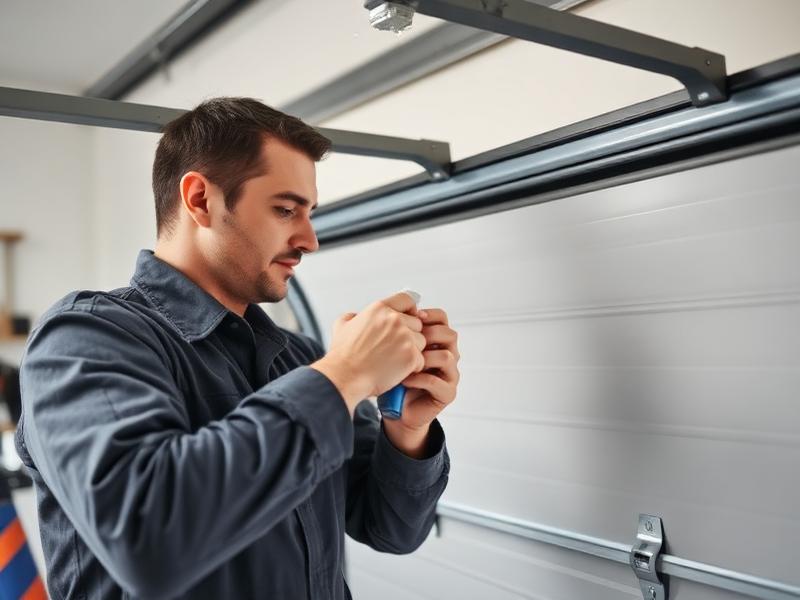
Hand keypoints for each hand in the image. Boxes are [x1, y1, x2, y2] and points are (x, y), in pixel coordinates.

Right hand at [311, 292, 426, 414]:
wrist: (345, 377)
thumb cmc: (343, 356)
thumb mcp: (341, 326)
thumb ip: (352, 316)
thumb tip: (356, 316)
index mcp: (379, 309)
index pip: (407, 300)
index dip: (411, 310)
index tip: (410, 319)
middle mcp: (394, 319)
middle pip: (417, 323)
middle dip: (410, 336)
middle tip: (394, 349)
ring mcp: (404, 337)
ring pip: (421, 342)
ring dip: (412, 352)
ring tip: (394, 361)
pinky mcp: (411, 355)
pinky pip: (422, 360)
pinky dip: (412, 368)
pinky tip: (397, 371)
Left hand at [383, 308, 459, 457]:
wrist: (395, 409)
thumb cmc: (392, 376)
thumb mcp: (390, 348)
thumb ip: (391, 329)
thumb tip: (378, 307)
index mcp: (436, 340)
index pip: (441, 318)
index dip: (428, 315)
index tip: (411, 316)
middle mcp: (448, 354)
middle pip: (450, 334)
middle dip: (428, 334)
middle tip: (409, 340)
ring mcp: (450, 374)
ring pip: (448, 356)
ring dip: (424, 357)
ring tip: (405, 362)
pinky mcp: (447, 393)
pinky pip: (437, 381)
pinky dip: (419, 379)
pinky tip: (403, 379)